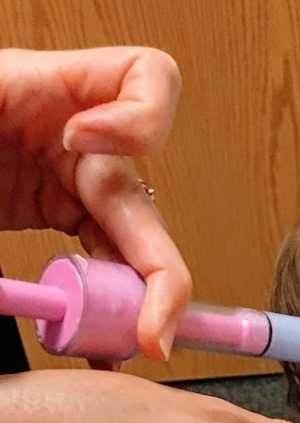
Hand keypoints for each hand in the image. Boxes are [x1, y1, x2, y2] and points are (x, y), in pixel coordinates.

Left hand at [0, 46, 186, 355]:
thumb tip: (17, 280)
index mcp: (38, 88)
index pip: (144, 77)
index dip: (139, 116)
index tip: (83, 145)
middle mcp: (68, 137)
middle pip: (143, 196)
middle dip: (159, 268)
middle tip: (150, 330)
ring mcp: (64, 178)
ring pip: (133, 241)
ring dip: (139, 299)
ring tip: (129, 345)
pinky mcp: (54, 213)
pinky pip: (101, 263)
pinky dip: (107, 307)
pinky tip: (99, 343)